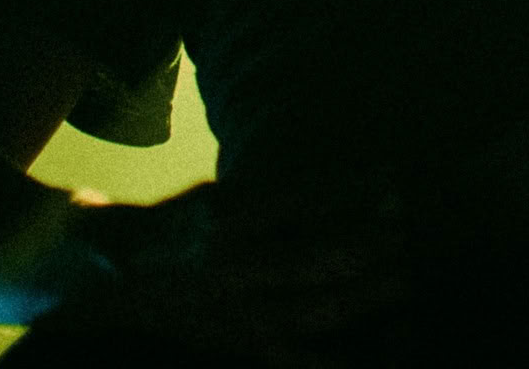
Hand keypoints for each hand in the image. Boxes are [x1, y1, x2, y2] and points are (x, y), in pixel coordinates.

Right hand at [52, 185, 407, 367]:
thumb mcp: (227, 193)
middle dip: (369, 244)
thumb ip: (286, 192)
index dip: (353, 189)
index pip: (302, 201)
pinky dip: (340, 359)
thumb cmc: (182, 225)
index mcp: (228, 221)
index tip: (395, 177)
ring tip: (405, 277)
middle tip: (411, 227)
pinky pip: (301, 359)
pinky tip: (383, 353)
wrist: (117, 278)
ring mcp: (237, 315)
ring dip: (366, 294)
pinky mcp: (244, 347)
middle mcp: (231, 270)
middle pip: (315, 258)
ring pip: (314, 309)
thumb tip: (357, 185)